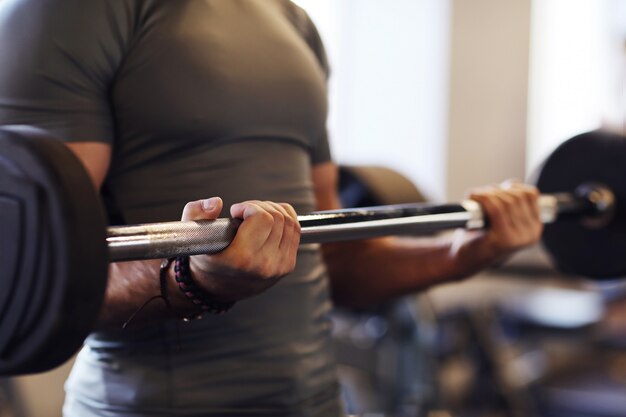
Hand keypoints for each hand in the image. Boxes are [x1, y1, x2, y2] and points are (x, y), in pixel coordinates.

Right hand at [180, 197, 300, 301]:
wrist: (217, 288)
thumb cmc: (206, 258)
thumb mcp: (192, 235)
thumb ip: (196, 213)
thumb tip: (216, 203)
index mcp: (241, 259)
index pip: (262, 218)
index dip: (249, 207)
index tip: (236, 212)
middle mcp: (264, 265)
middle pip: (277, 217)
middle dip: (260, 206)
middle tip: (245, 212)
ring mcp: (279, 267)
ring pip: (290, 222)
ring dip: (273, 210)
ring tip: (256, 215)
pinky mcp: (288, 266)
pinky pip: (295, 231)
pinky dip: (285, 218)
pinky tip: (269, 220)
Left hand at [467, 181, 542, 259]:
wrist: (464, 259)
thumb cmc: (480, 236)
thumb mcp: (503, 218)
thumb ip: (512, 202)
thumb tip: (512, 184)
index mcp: (534, 228)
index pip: (531, 194)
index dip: (512, 186)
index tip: (499, 190)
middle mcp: (531, 234)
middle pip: (517, 196)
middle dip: (497, 190)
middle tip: (482, 195)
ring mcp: (519, 239)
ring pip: (507, 201)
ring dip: (488, 194)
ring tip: (477, 197)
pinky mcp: (503, 240)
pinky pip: (496, 209)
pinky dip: (483, 198)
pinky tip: (473, 197)